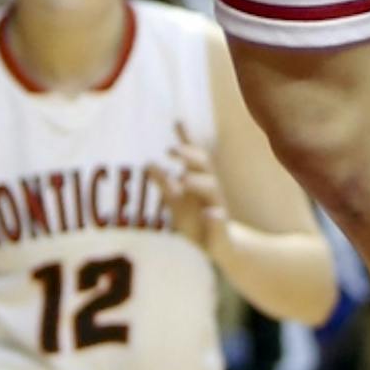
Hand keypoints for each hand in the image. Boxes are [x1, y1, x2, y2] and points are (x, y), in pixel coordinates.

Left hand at [154, 123, 228, 258]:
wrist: (222, 247)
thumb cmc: (194, 221)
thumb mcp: (176, 201)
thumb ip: (164, 181)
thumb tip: (147, 162)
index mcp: (200, 180)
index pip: (194, 153)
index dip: (186, 137)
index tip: (177, 121)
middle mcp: (210, 189)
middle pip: (204, 165)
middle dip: (189, 156)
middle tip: (172, 149)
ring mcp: (216, 207)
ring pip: (212, 189)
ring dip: (198, 183)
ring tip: (183, 178)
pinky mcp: (220, 229)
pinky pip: (220, 223)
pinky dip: (215, 217)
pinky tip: (211, 213)